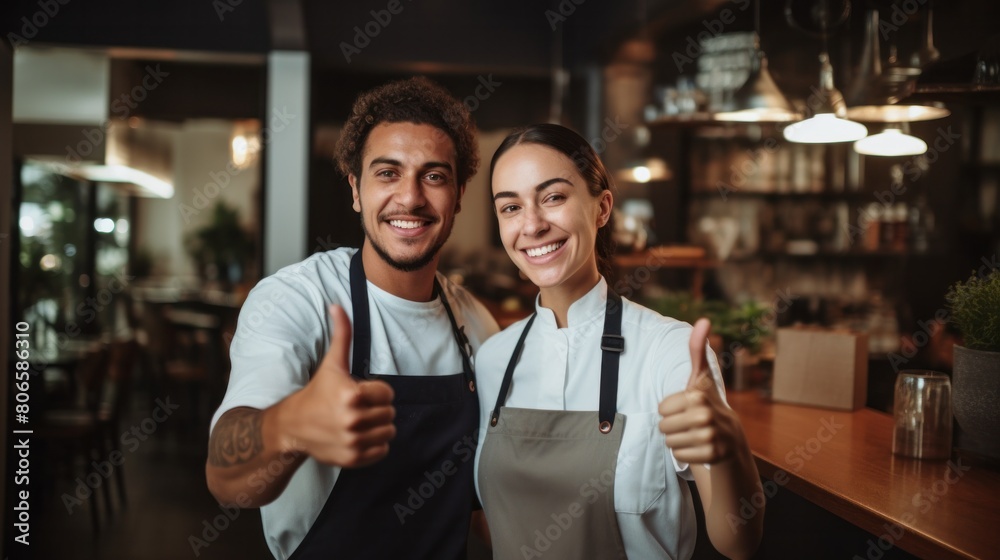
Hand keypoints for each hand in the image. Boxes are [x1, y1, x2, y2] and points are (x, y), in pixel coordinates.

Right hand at [278, 305, 395, 467]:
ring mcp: (353, 442)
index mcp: (352, 395)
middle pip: (390, 413)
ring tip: (360, 421)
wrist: (292, 427)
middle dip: (378, 409)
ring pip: (389, 433)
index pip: (388, 393)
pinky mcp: (353, 459)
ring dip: (378, 427)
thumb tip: (337, 305)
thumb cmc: (316, 392)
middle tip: (358, 407)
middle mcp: (353, 420)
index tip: (361, 392)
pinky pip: (382, 452)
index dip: (376, 391)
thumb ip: (341, 334)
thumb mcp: (331, 364)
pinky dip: (375, 446)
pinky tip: (358, 436)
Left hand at [658, 318, 744, 464]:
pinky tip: (698, 447)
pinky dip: (685, 454)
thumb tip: (703, 320)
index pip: (661, 409)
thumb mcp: (701, 377)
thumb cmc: (708, 403)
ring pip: (669, 442)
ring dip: (677, 440)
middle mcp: (706, 416)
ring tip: (693, 434)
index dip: (669, 410)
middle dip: (672, 426)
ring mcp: (710, 437)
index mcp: (698, 396)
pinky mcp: (711, 456)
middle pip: (663, 427)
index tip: (685, 408)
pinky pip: (679, 455)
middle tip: (688, 423)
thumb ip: (697, 349)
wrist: (730, 438)